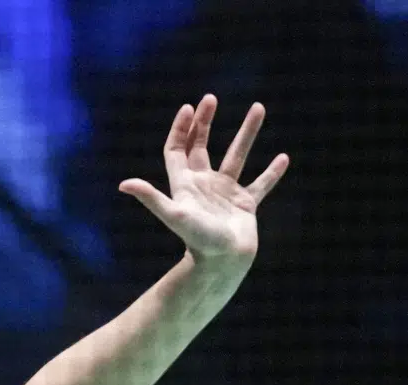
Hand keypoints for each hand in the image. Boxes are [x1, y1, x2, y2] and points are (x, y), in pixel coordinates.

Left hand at [120, 94, 289, 263]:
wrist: (222, 262)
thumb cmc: (198, 239)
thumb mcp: (174, 214)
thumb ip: (151, 198)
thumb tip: (123, 184)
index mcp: (185, 184)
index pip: (177, 150)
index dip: (181, 129)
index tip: (189, 107)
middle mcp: (204, 185)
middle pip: (201, 147)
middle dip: (205, 123)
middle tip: (210, 99)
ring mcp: (225, 193)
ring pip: (237, 156)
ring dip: (247, 132)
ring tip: (259, 107)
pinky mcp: (245, 205)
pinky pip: (260, 184)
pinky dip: (271, 172)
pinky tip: (283, 158)